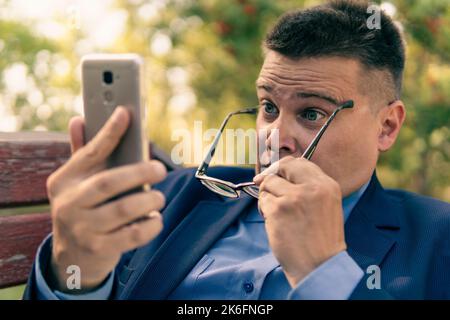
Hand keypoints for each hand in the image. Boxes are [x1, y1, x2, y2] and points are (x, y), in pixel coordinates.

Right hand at [46, 106, 166, 291]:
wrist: (70, 258)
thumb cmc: (81, 209)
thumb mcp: (75, 183)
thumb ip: (82, 154)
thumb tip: (78, 120)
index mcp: (64, 181)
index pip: (90, 152)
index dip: (109, 132)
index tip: (125, 113)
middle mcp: (69, 204)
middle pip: (108, 182)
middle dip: (139, 172)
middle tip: (160, 169)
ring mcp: (83, 229)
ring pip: (123, 210)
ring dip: (148, 200)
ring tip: (158, 197)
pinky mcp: (99, 249)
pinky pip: (133, 235)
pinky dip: (150, 225)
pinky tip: (155, 219)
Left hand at [253, 156, 345, 287]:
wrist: (319, 266)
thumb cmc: (320, 240)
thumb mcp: (325, 205)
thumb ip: (308, 187)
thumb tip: (279, 173)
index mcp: (327, 185)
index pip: (301, 162)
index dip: (284, 167)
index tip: (276, 174)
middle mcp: (312, 188)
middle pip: (283, 166)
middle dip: (271, 175)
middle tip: (266, 186)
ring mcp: (294, 198)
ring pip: (269, 183)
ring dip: (267, 197)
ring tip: (276, 213)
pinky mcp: (278, 210)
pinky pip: (262, 200)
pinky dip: (264, 210)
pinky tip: (274, 222)